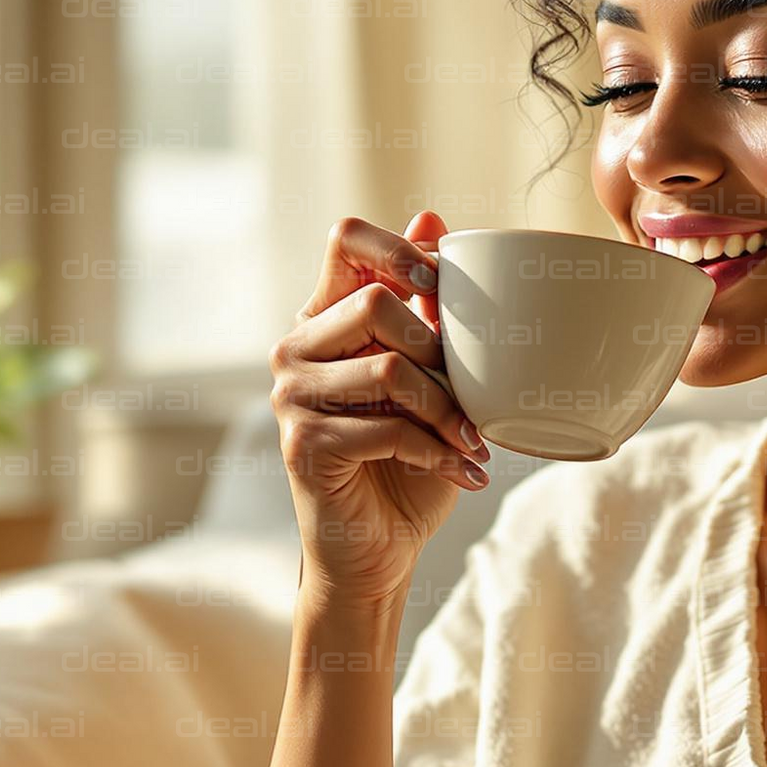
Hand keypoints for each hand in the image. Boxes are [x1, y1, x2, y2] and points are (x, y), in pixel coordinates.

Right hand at [272, 209, 492, 612]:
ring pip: (389, 368)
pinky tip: (464, 472)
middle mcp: (295, 349)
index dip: (402, 248)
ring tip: (474, 441)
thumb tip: (432, 215)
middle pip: (374, 302)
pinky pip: (389, 429)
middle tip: (470, 398)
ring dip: (448, 411)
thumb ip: (427, 308)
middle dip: (440, 351)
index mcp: (325, 319)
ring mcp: (291, 397)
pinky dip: (439, 452)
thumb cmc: (407, 462)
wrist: (377, 551)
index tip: (443, 289)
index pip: (347, 239)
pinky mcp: (303, 444)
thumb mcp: (430, 378)